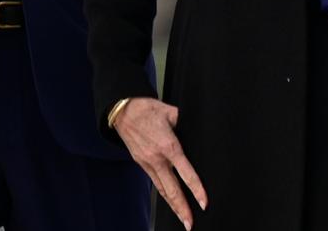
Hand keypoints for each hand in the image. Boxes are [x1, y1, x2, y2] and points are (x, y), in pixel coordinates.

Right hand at [113, 98, 206, 229]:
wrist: (123, 110)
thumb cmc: (147, 109)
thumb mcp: (171, 112)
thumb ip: (184, 123)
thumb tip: (197, 128)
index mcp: (168, 146)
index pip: (186, 173)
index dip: (196, 190)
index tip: (204, 203)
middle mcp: (157, 158)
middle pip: (172, 190)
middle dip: (182, 209)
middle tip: (190, 224)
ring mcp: (147, 162)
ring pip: (162, 190)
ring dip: (173, 206)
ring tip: (182, 219)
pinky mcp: (141, 163)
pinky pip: (154, 182)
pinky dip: (163, 194)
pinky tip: (169, 201)